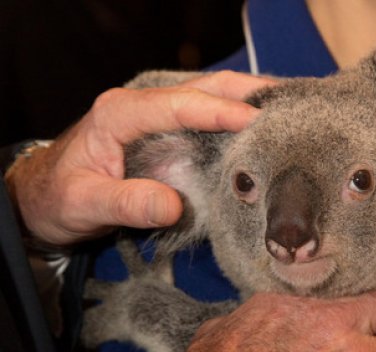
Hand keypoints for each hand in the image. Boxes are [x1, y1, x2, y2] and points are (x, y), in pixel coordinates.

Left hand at [4, 71, 272, 245]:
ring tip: (296, 109)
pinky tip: (271, 127)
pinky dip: (244, 118)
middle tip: (294, 102)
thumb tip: (172, 206)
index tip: (256, 120)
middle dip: (250, 90)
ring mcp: (160, 117)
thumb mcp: (85, 204)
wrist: (46, 197)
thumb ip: (126, 204)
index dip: (219, 111)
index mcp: (120, 113)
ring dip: (253, 100)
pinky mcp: (171, 133)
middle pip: (205, 87)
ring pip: (214, 96)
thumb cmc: (60, 197)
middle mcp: (143, 105)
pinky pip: (213, 118)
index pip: (178, 104)